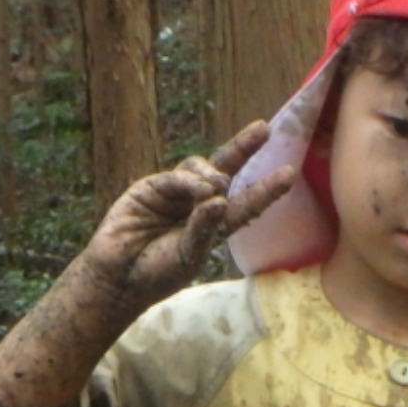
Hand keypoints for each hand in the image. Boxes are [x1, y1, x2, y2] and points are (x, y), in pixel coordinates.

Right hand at [82, 121, 296, 319]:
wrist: (118, 277)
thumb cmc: (158, 273)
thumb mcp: (188, 256)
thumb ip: (204, 229)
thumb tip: (218, 199)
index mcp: (216, 225)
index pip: (246, 203)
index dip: (266, 189)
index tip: (289, 174)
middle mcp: (198, 204)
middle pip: (226, 170)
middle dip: (244, 148)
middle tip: (265, 129)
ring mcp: (176, 194)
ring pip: (202, 168)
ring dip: (213, 173)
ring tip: (216, 186)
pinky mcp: (152, 187)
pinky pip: (175, 176)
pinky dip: (189, 180)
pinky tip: (199, 189)